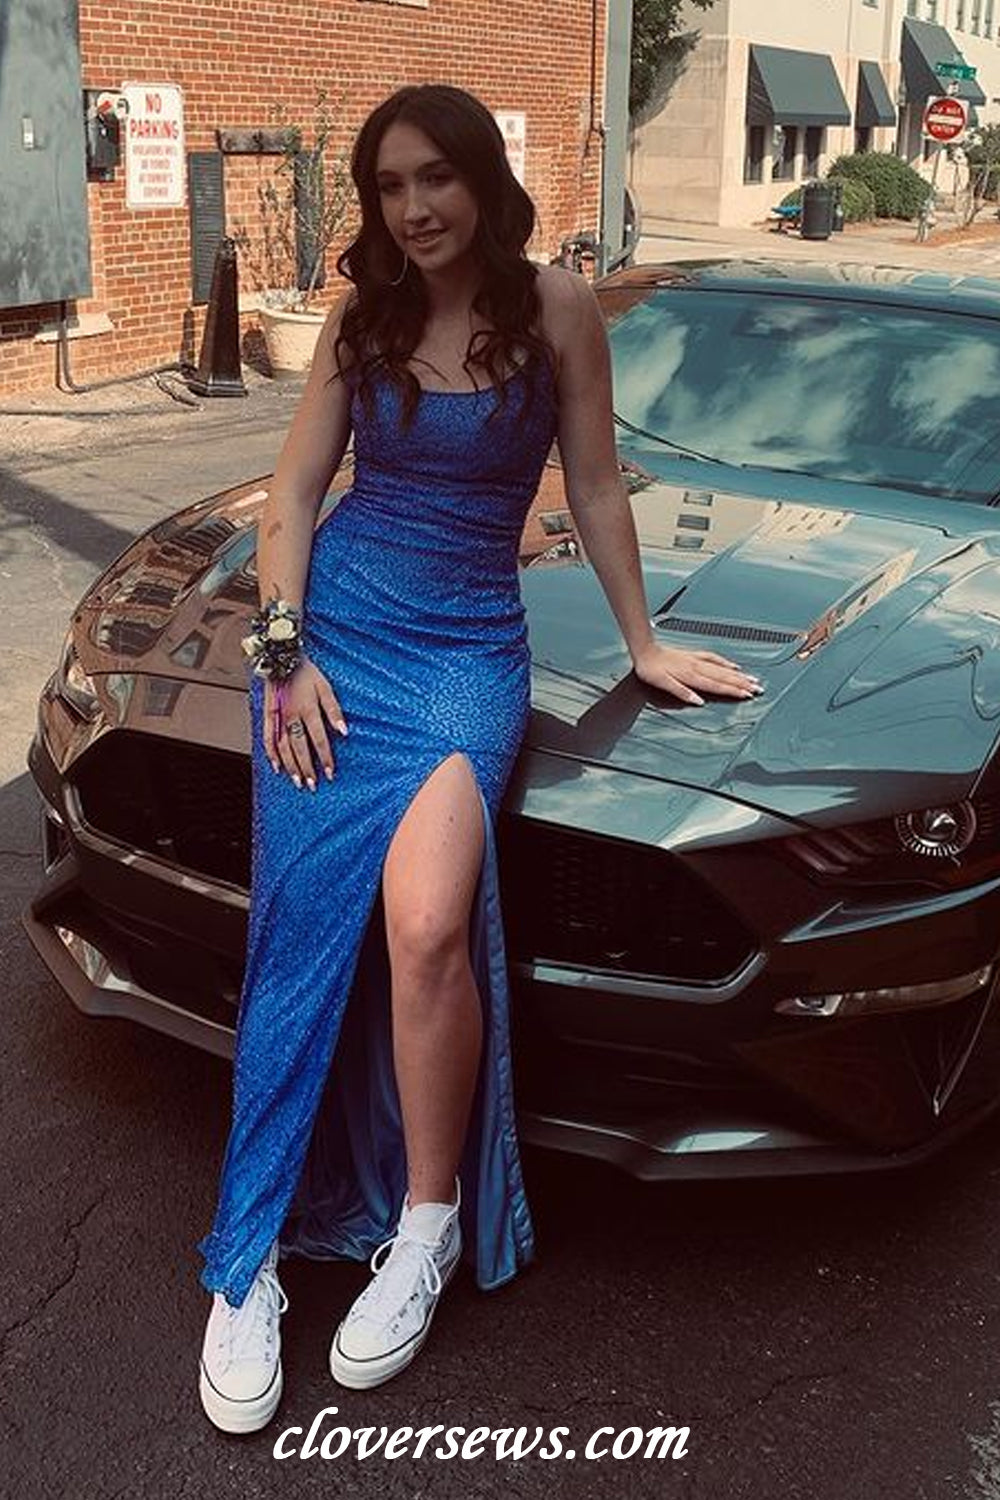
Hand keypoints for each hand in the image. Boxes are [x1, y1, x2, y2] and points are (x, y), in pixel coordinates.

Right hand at [263, 657, 347, 788]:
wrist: (280, 657)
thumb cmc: (306, 672)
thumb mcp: (326, 687)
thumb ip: (334, 710)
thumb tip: (344, 732)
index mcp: (308, 709)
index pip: (319, 740)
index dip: (325, 758)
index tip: (330, 773)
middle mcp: (291, 716)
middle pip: (300, 748)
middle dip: (307, 768)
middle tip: (313, 785)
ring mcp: (277, 717)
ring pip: (284, 748)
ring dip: (291, 766)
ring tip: (298, 782)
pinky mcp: (268, 715)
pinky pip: (267, 738)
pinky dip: (271, 754)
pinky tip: (276, 767)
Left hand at [631, 641, 762, 706]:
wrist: (645, 650)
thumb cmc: (651, 669)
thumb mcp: (663, 684)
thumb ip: (682, 692)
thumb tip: (698, 701)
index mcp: (691, 676)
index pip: (716, 686)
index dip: (733, 691)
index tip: (747, 695)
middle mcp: (697, 667)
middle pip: (724, 677)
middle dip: (742, 684)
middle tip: (758, 689)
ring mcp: (697, 660)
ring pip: (722, 668)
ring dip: (738, 675)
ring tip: (752, 679)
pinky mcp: (694, 655)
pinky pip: (714, 659)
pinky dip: (726, 663)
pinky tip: (734, 667)